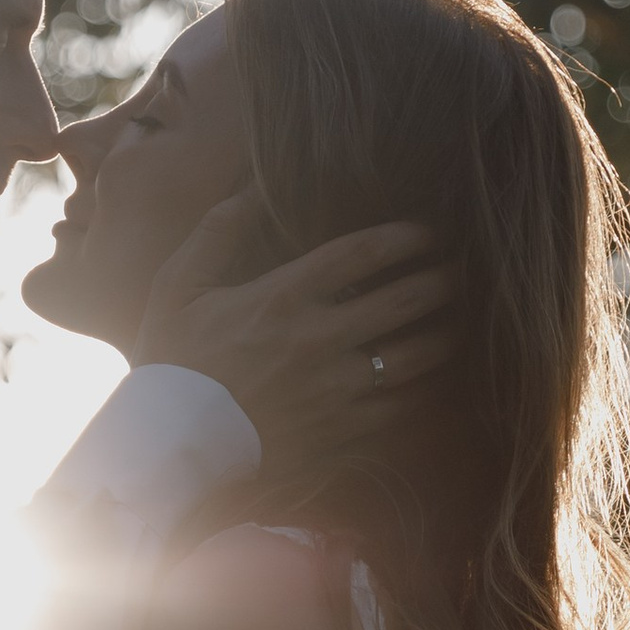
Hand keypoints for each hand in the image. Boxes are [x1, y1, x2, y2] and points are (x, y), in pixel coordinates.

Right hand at [137, 194, 451, 490]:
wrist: (170, 445)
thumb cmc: (172, 359)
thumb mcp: (178, 285)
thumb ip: (218, 231)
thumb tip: (253, 185)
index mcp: (283, 297)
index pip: (366, 253)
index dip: (409, 235)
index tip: (430, 229)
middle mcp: (319, 340)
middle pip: (407, 299)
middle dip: (444, 277)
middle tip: (459, 267)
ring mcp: (336, 389)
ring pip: (418, 354)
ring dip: (446, 331)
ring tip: (456, 317)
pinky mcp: (342, 431)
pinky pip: (403, 404)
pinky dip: (425, 385)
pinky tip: (430, 373)